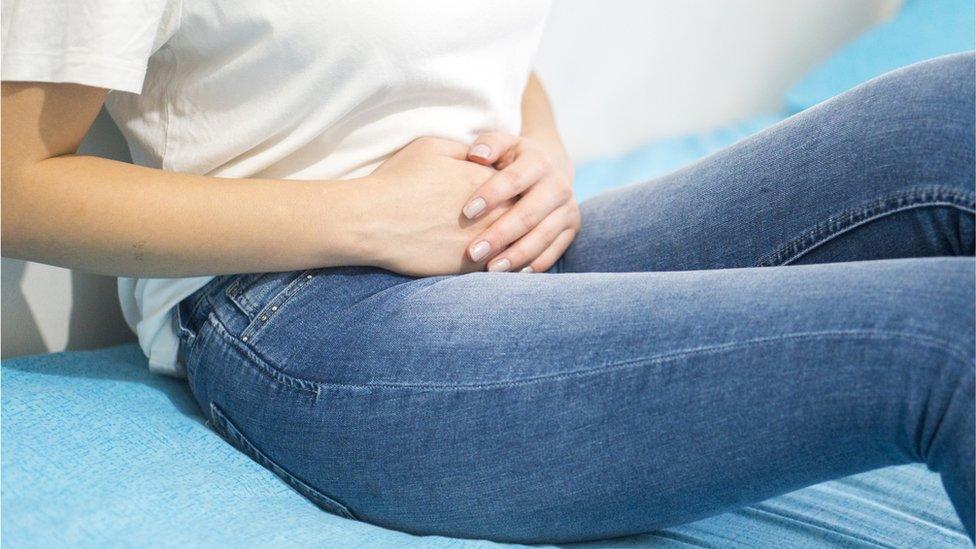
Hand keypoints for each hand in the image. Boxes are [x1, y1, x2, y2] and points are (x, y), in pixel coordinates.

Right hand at [360, 137, 513, 276]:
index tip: (508, 190)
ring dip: (516, 245)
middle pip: (523, 216)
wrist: (373, 221)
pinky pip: (497, 269)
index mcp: (487, 180)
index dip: (513, 187)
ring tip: (513, 245)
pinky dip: (500, 266)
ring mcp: (483, 243)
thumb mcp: (433, 147)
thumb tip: (481, 157)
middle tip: (519, 219)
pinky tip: (497, 264)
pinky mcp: (469, 269)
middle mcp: (493, 213)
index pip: (519, 184)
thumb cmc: (399, 180)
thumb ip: (466, 151)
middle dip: (521, 217)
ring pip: (515, 246)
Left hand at [461, 132, 578, 272]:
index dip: (491, 195)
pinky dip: (534, 264)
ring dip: (516, 255)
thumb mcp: (503, 144)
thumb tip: (476, 155)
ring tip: (491, 270)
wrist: (549, 169)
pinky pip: (554, 251)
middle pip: (529, 214)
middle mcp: (558, 185)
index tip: (466, 212)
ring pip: (543, 236)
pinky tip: (512, 274)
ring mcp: (568, 209)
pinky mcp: (572, 228)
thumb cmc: (512, 159)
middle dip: (500, 235)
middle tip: (473, 252)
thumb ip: (488, 144)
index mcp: (539, 161)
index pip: (514, 179)